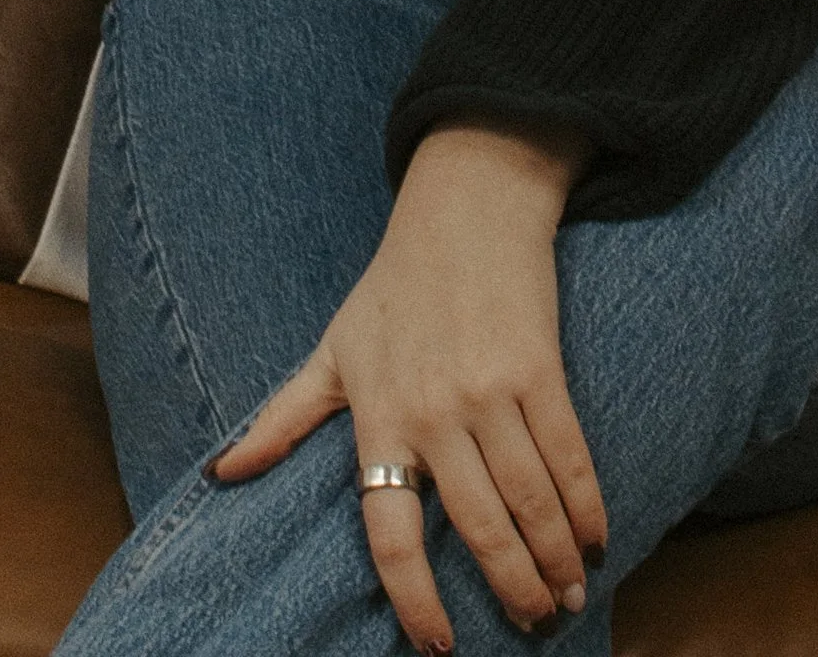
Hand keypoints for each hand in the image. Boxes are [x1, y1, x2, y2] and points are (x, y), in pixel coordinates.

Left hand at [209, 119, 607, 652]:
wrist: (465, 205)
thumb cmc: (394, 283)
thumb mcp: (332, 349)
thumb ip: (283, 418)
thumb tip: (221, 474)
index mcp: (379, 417)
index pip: (388, 532)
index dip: (415, 598)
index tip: (440, 646)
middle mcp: (433, 412)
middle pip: (477, 529)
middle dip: (512, 590)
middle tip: (534, 627)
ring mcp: (490, 391)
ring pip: (529, 502)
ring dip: (555, 562)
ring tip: (569, 597)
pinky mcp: (540, 368)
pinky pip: (568, 455)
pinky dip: (586, 506)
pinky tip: (595, 540)